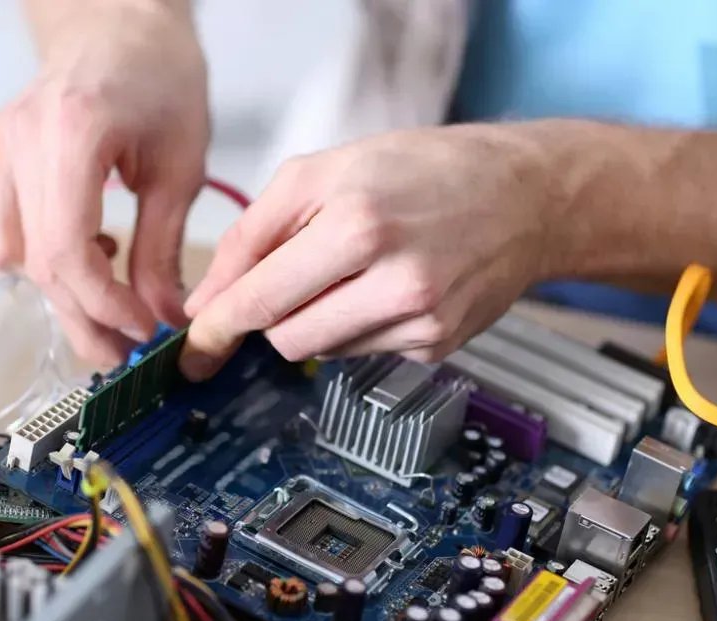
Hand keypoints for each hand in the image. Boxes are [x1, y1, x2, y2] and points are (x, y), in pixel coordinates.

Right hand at [0, 0, 208, 365]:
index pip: (66, 251)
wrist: (117, 30)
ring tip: (97, 260)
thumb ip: (163, 248)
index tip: (139, 330)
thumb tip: (158, 316)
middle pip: (33, 263)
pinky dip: (13, 250)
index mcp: (71, 133)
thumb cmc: (158, 82)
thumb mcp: (181, 167)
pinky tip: (58, 238)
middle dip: (82, 316)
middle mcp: (16, 140)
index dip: (103, 306)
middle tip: (121, 345)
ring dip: (48, 280)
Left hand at [180, 124, 552, 379]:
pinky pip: (361, 354)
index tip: (192, 348)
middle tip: (289, 278)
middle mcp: (394, 281)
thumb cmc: (421, 170)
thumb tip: (208, 302)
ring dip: (313, 319)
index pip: (261, 299)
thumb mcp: (323, 172)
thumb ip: (253, 234)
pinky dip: (353, 326)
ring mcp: (421, 321)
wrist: (523, 195)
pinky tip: (382, 289)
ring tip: (349, 271)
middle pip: (286, 337)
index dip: (217, 329)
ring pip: (320, 351)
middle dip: (270, 316)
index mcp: (357, 224)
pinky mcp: (437, 346)